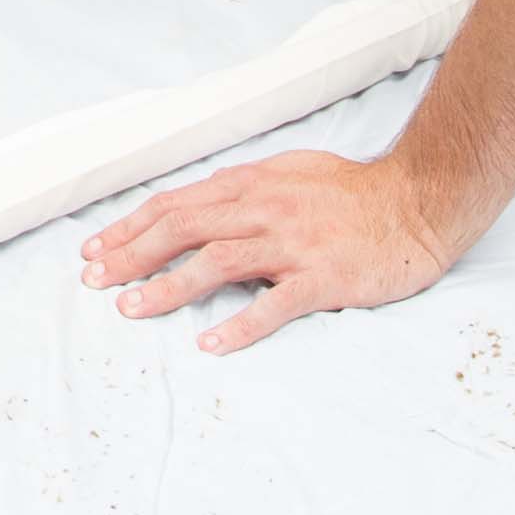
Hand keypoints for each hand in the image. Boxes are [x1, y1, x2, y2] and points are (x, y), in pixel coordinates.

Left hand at [79, 148, 463, 353]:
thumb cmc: (356, 192)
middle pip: (183, 228)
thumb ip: (246, 189)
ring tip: (131, 309)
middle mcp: (265, 208)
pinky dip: (238, 324)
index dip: (131, 227)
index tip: (96, 249)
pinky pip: (274, 304)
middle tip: (94, 281)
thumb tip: (200, 204)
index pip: (177, 203)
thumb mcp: (292, 172)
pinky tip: (208, 342)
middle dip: (131, 254)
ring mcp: (294, 243)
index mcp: (253, 184)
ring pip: (216, 261)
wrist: (420, 201)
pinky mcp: (323, 277)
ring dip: (168, 286)